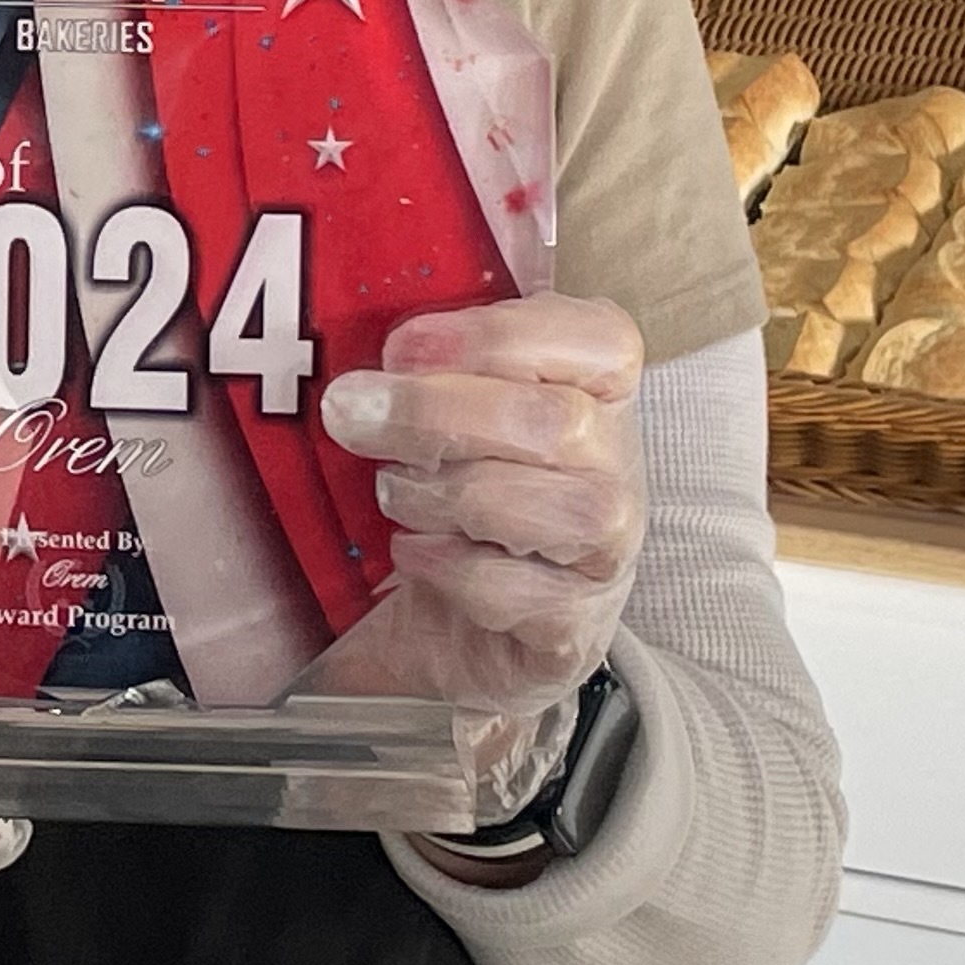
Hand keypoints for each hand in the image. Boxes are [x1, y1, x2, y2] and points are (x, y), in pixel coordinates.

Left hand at [309, 293, 647, 826]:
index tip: (401, 346)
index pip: (600, 341)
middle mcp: (617, 465)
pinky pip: (521, 592)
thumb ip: (422, 368)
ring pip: (560, 509)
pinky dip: (451, 569)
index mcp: (595, 391)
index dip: (500, 336)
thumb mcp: (446, 414)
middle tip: (347, 414)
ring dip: (447, 496)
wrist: (467, 625)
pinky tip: (413, 556)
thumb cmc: (459, 489)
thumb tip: (350, 339)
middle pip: (554, 422)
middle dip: (431, 413)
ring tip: (393, 495)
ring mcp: (607, 551)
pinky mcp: (573, 627)